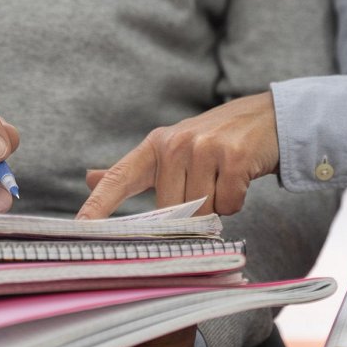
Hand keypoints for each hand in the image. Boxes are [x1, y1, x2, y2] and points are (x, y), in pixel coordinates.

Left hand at [77, 92, 278, 218]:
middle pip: (169, 210)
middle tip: (207, 187)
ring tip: (224, 180)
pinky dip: (236, 201)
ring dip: (217, 207)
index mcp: (155, 145)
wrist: (267, 119)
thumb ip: (133, 170)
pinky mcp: (233, 157)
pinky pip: (227, 205)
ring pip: (200, 211)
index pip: (119, 178)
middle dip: (190, 213)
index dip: (98, 204)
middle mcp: (175, 144)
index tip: (79, 228)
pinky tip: (240, 179)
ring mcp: (204, 149)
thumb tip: (90, 178)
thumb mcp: (171, 149)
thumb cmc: (215, 141)